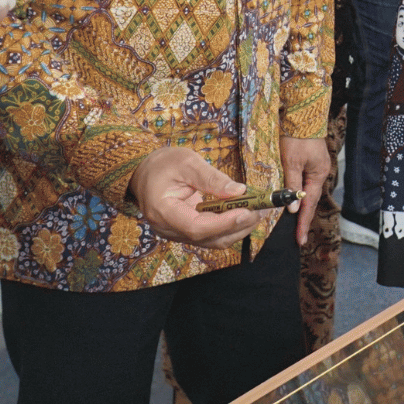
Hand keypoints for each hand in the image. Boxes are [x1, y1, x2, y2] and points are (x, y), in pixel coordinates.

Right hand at [129, 146, 268, 247]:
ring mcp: (176, 234)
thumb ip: (212, 178)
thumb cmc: (162, 164)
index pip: (196, 227)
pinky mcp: (186, 232)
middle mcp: (168, 229)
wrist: (142, 173)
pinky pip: (211, 236)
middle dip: (238, 226)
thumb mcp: (187, 162)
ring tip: (258, 211)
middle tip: (261, 209)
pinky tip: (245, 213)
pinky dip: (230, 227)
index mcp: (162, 211)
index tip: (247, 211)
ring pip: (212, 241)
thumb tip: (239, 191)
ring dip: (238, 229)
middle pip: (208, 238)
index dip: (224, 223)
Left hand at [282, 136, 331, 244]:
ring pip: (307, 192)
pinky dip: (300, 194)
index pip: (309, 205)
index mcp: (318, 175)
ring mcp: (316, 168)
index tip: (300, 240)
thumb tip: (293, 208)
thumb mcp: (291, 162)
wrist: (302, 116)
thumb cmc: (297, 138)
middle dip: (304, 218)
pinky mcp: (310, 162)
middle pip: (310, 200)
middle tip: (298, 236)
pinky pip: (305, 183)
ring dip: (301, 206)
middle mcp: (320, 174)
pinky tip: (295, 200)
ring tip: (296, 223)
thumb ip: (292, 185)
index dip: (303, 223)